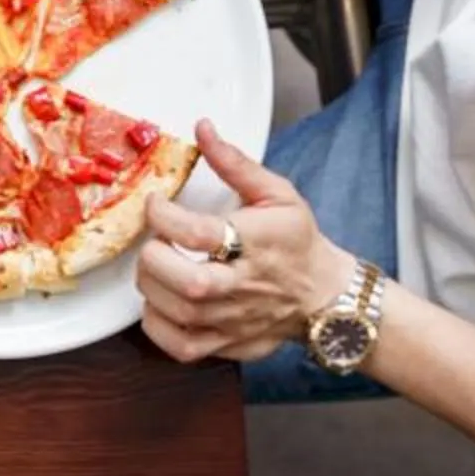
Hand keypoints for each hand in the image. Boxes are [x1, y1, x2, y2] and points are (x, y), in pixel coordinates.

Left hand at [135, 120, 356, 363]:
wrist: (323, 295)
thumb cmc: (296, 241)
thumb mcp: (277, 193)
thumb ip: (235, 162)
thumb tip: (202, 128)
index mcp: (259, 241)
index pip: (202, 234)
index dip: (166, 217)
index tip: (156, 204)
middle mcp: (246, 284)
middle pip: (190, 283)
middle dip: (156, 259)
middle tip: (155, 243)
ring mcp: (236, 319)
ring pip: (180, 314)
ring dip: (151, 288)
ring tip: (156, 267)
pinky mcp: (227, 343)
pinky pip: (182, 347)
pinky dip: (157, 327)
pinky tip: (159, 303)